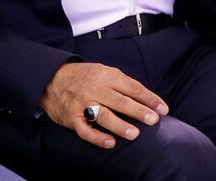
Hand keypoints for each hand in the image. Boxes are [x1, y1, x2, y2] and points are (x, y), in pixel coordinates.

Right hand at [38, 62, 166, 148]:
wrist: (51, 79)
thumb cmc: (84, 76)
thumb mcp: (104, 72)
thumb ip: (122, 84)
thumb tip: (146, 98)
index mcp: (108, 76)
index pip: (133, 88)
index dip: (150, 98)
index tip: (163, 109)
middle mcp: (96, 89)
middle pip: (121, 101)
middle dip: (139, 111)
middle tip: (154, 120)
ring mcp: (83, 104)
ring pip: (104, 115)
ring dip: (120, 125)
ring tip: (135, 134)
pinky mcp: (71, 118)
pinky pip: (85, 130)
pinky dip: (97, 137)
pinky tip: (110, 143)